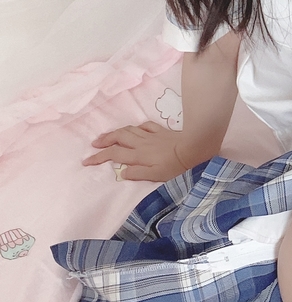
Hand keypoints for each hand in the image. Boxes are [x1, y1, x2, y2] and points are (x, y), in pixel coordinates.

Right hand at [82, 122, 210, 182]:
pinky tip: (133, 129)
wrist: (195, 148)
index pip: (113, 155)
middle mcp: (141, 143)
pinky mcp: (161, 131)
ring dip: (115, 132)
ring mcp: (151, 136)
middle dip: (104, 141)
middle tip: (93, 144)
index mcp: (138, 155)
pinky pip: (144, 126)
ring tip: (106, 136)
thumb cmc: (177, 166)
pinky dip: (135, 127)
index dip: (98, 157)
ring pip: (128, 130)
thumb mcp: (156, 175)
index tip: (86, 161)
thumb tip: (120, 172)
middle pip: (118, 138)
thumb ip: (138, 174)